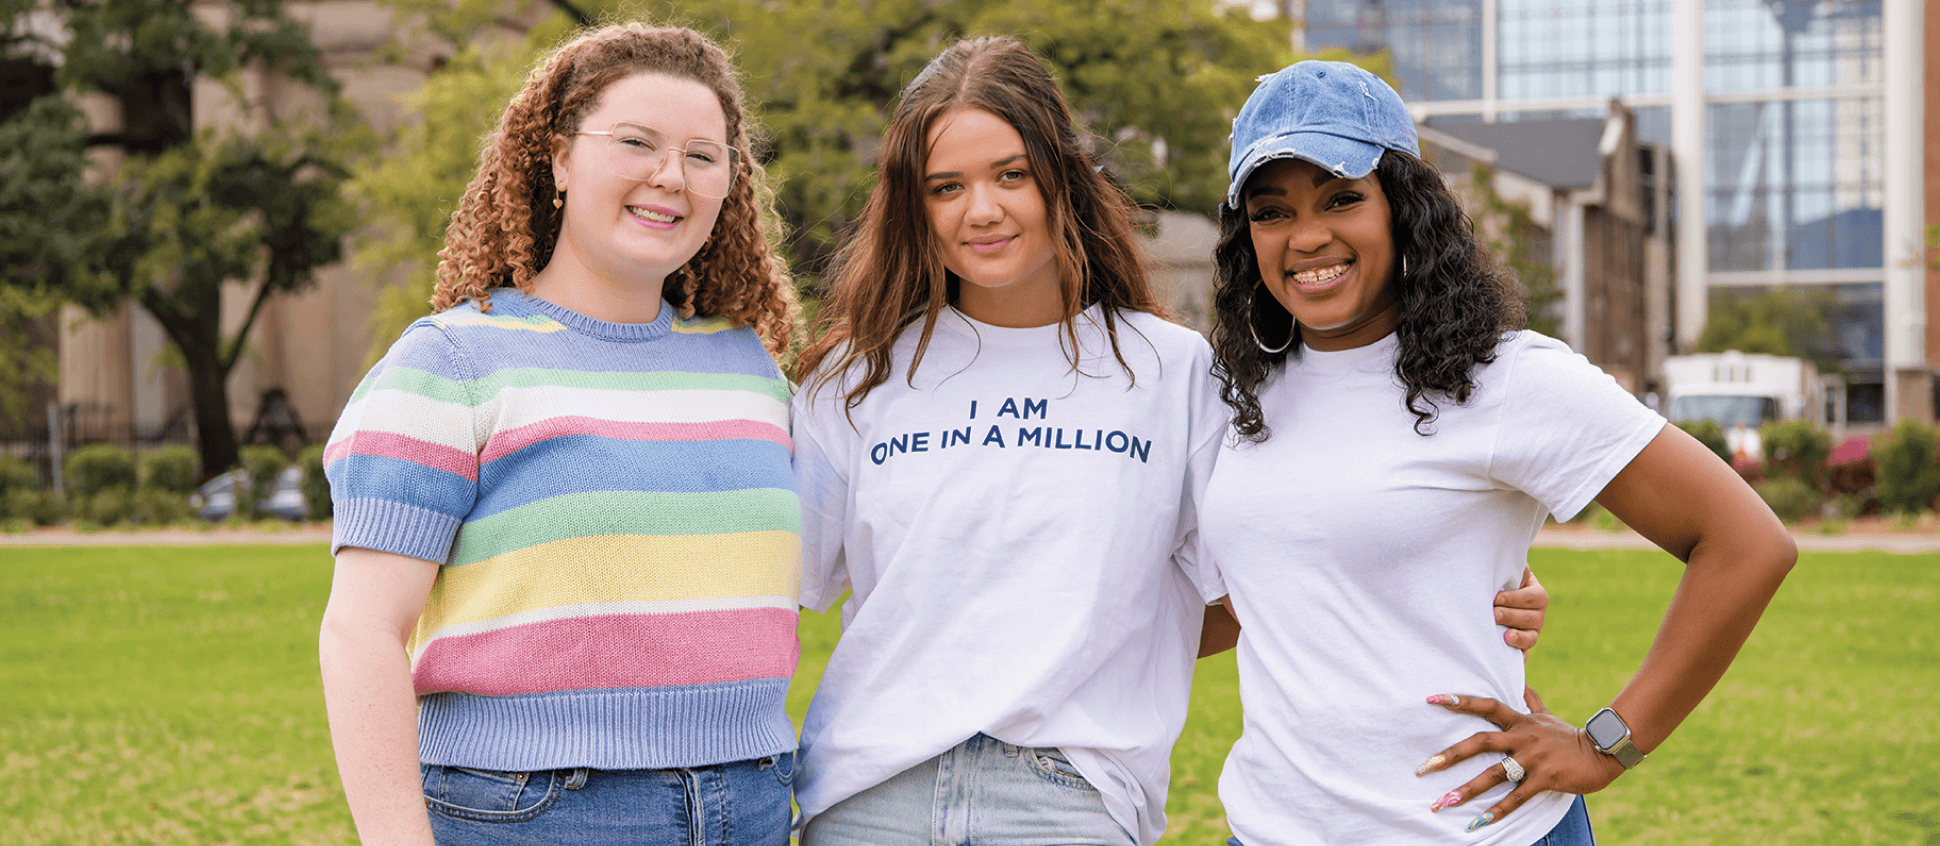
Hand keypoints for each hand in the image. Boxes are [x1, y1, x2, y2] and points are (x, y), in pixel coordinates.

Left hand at [1413, 687, 1625, 831]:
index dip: (1459, 701)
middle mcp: (1522, 737)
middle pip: (1480, 742)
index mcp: (1519, 721)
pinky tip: (1478, 822)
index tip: (1431, 698)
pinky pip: (1517, 797)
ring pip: (1494, 774)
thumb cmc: (1567, 735)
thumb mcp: (1546, 715)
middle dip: (1449, 755)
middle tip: (1423, 767)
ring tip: (1443, 802)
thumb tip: (1520, 679)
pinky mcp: (1545, 778)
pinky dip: (1497, 811)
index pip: (1485, 705)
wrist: (1601, 753)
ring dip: (1467, 789)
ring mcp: (1533, 758)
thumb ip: (1530, 699)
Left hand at [1493, 566, 1547, 650]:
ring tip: (1505, 636)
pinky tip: (1510, 654)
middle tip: (1494, 614)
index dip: (1514, 598)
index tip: (1496, 598)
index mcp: (1537, 595)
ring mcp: (1533, 632)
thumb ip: (1515, 571)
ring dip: (1517, 637)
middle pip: (1531, 618)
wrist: (1494, 602)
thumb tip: (1520, 569)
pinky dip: (1519, 655)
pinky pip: (1524, 653)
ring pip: (1530, 637)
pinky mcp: (1524, 646)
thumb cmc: (1501, 584)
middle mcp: (1538, 615)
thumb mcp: (1509, 574)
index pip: (1532, 598)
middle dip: (1511, 616)